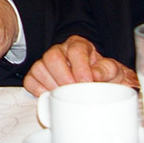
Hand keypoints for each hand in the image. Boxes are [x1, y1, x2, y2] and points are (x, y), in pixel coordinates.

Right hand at [23, 35, 138, 96]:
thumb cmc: (104, 77)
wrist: (100, 86)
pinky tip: (51, 97)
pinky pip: (30, 80)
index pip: (76, 50)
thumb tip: (95, 74)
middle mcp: (61, 51)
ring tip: (64, 96)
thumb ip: (107, 70)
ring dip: (51, 86)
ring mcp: (46, 63)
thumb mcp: (113, 71)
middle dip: (63, 78)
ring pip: (39, 68)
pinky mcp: (37, 76)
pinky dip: (38, 91)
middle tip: (74, 92)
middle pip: (52, 57)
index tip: (87, 83)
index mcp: (79, 45)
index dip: (81, 68)